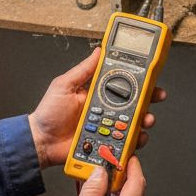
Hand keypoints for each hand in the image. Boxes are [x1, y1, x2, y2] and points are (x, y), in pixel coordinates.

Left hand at [29, 48, 166, 169]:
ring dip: (143, 122)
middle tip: (155, 99)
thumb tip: (98, 51)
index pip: (123, 86)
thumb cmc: (48, 114)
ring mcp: (107, 128)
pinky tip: (134, 139)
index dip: (139, 83)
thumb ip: (83, 70)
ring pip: (133, 124)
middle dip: (148, 102)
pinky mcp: (106, 145)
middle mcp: (106, 111)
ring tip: (143, 120)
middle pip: (134, 105)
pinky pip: (125, 144)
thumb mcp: (64, 85)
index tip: (152, 79)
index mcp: (98, 94)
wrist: (41, 142)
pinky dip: (133, 142)